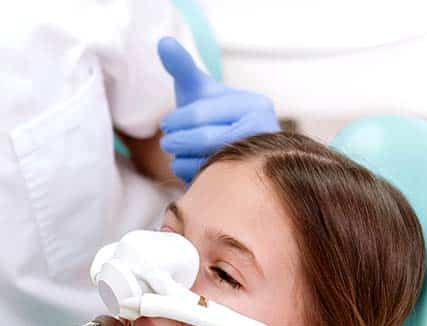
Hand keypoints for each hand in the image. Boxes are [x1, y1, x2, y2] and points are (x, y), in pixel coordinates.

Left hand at [157, 37, 279, 183]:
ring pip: (206, 162)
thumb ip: (182, 67)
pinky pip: (208, 181)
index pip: (201, 113)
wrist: (230, 149)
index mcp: (254, 105)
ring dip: (183, 159)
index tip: (165, 125)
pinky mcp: (245, 182)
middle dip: (178, 141)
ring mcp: (256, 161)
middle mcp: (263, 132)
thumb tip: (163, 42)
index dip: (176, 121)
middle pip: (205, 139)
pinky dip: (191, 175)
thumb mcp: (198, 89)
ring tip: (178, 153)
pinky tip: (189, 168)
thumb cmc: (212, 115)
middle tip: (167, 142)